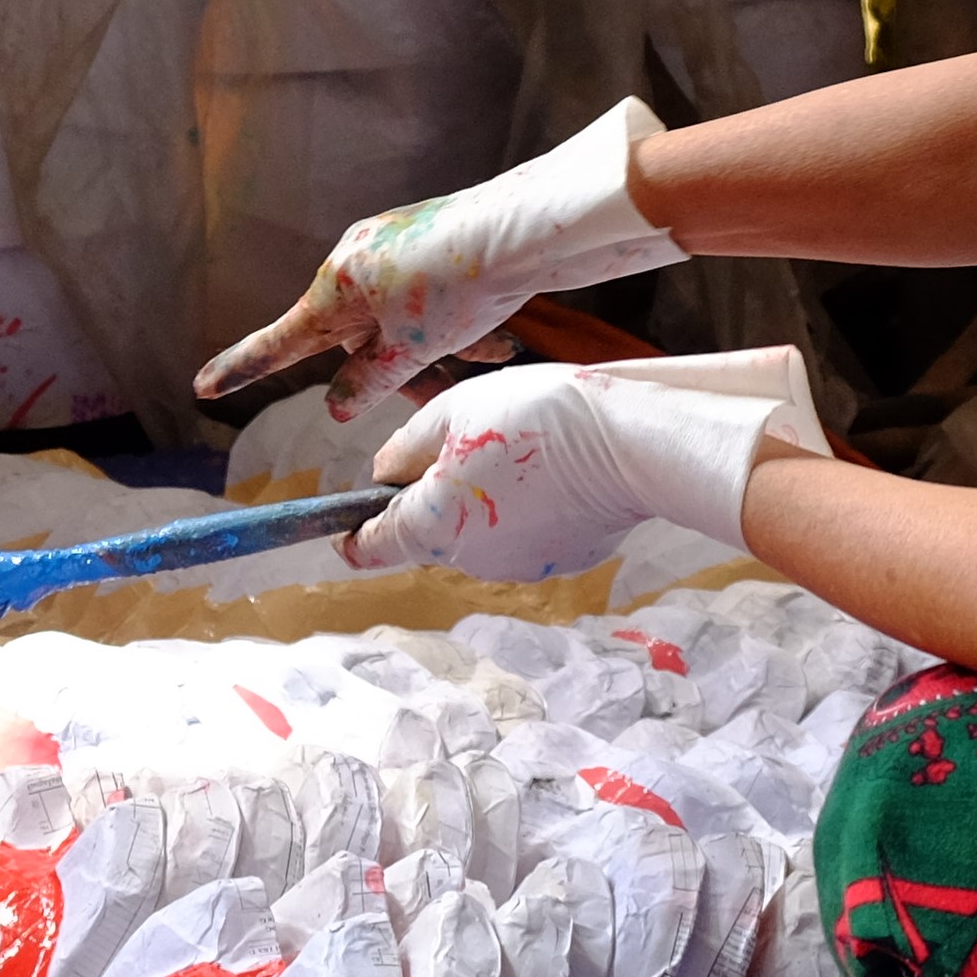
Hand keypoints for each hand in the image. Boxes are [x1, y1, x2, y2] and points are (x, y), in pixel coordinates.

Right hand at [196, 100, 685, 417]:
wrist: (524, 230)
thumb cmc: (459, 285)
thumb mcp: (410, 347)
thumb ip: (369, 380)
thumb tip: (338, 403)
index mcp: (337, 285)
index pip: (282, 340)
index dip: (243, 369)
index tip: (203, 387)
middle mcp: (359, 263)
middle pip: (359, 338)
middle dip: (397, 369)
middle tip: (441, 389)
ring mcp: (397, 251)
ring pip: (403, 322)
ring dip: (437, 349)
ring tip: (485, 354)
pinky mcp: (434, 246)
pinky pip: (433, 300)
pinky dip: (459, 327)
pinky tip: (500, 340)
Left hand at [345, 348, 829, 582]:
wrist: (632, 444)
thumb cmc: (539, 416)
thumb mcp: (455, 411)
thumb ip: (407, 447)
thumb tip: (384, 474)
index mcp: (432, 524)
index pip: (373, 546)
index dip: (353, 535)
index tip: (344, 528)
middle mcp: (468, 559)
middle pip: (431, 533)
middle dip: (434, 497)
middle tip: (462, 443)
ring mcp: (518, 566)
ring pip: (479, 534)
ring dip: (483, 501)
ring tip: (518, 449)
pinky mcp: (562, 560)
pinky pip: (527, 533)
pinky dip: (530, 508)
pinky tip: (553, 471)